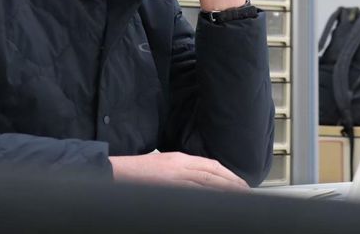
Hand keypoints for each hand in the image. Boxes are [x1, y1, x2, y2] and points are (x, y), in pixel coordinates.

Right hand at [109, 152, 248, 190]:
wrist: (113, 172)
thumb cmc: (134, 173)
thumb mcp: (162, 166)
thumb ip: (180, 171)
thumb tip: (199, 183)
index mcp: (178, 158)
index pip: (210, 164)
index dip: (227, 174)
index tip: (239, 183)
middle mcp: (179, 164)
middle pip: (212, 172)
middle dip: (232, 182)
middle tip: (246, 191)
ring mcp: (173, 176)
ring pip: (207, 181)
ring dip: (225, 189)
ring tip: (239, 197)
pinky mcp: (167, 186)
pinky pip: (193, 191)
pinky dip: (208, 194)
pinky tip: (218, 201)